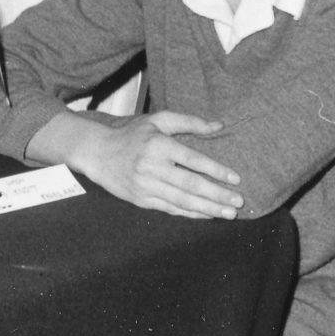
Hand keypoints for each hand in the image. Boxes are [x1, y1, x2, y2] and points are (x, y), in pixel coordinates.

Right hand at [57, 110, 243, 218]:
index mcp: (158, 145)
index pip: (193, 160)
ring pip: (182, 201)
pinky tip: (207, 215)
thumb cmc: (131, 134)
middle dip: (217, 195)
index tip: (235, 179)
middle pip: (191, 185)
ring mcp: (145, 185)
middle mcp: (151, 167)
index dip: (216, 171)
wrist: (96, 153)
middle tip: (238, 202)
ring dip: (208, 209)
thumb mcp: (156, 120)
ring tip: (228, 213)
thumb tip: (218, 126)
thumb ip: (188, 121)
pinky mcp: (141, 199)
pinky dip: (190, 213)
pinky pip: (170, 208)